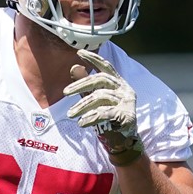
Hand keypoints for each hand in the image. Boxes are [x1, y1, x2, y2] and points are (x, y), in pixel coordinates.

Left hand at [65, 49, 142, 165]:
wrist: (123, 141)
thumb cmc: (108, 118)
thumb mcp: (95, 100)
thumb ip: (85, 85)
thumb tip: (74, 67)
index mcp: (118, 83)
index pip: (106, 67)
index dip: (93, 59)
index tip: (79, 53)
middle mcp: (124, 89)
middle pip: (100, 80)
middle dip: (81, 85)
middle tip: (65, 93)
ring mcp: (127, 102)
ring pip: (100, 97)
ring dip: (82, 106)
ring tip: (71, 114)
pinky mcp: (127, 116)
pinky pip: (105, 113)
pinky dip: (91, 117)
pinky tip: (82, 123)